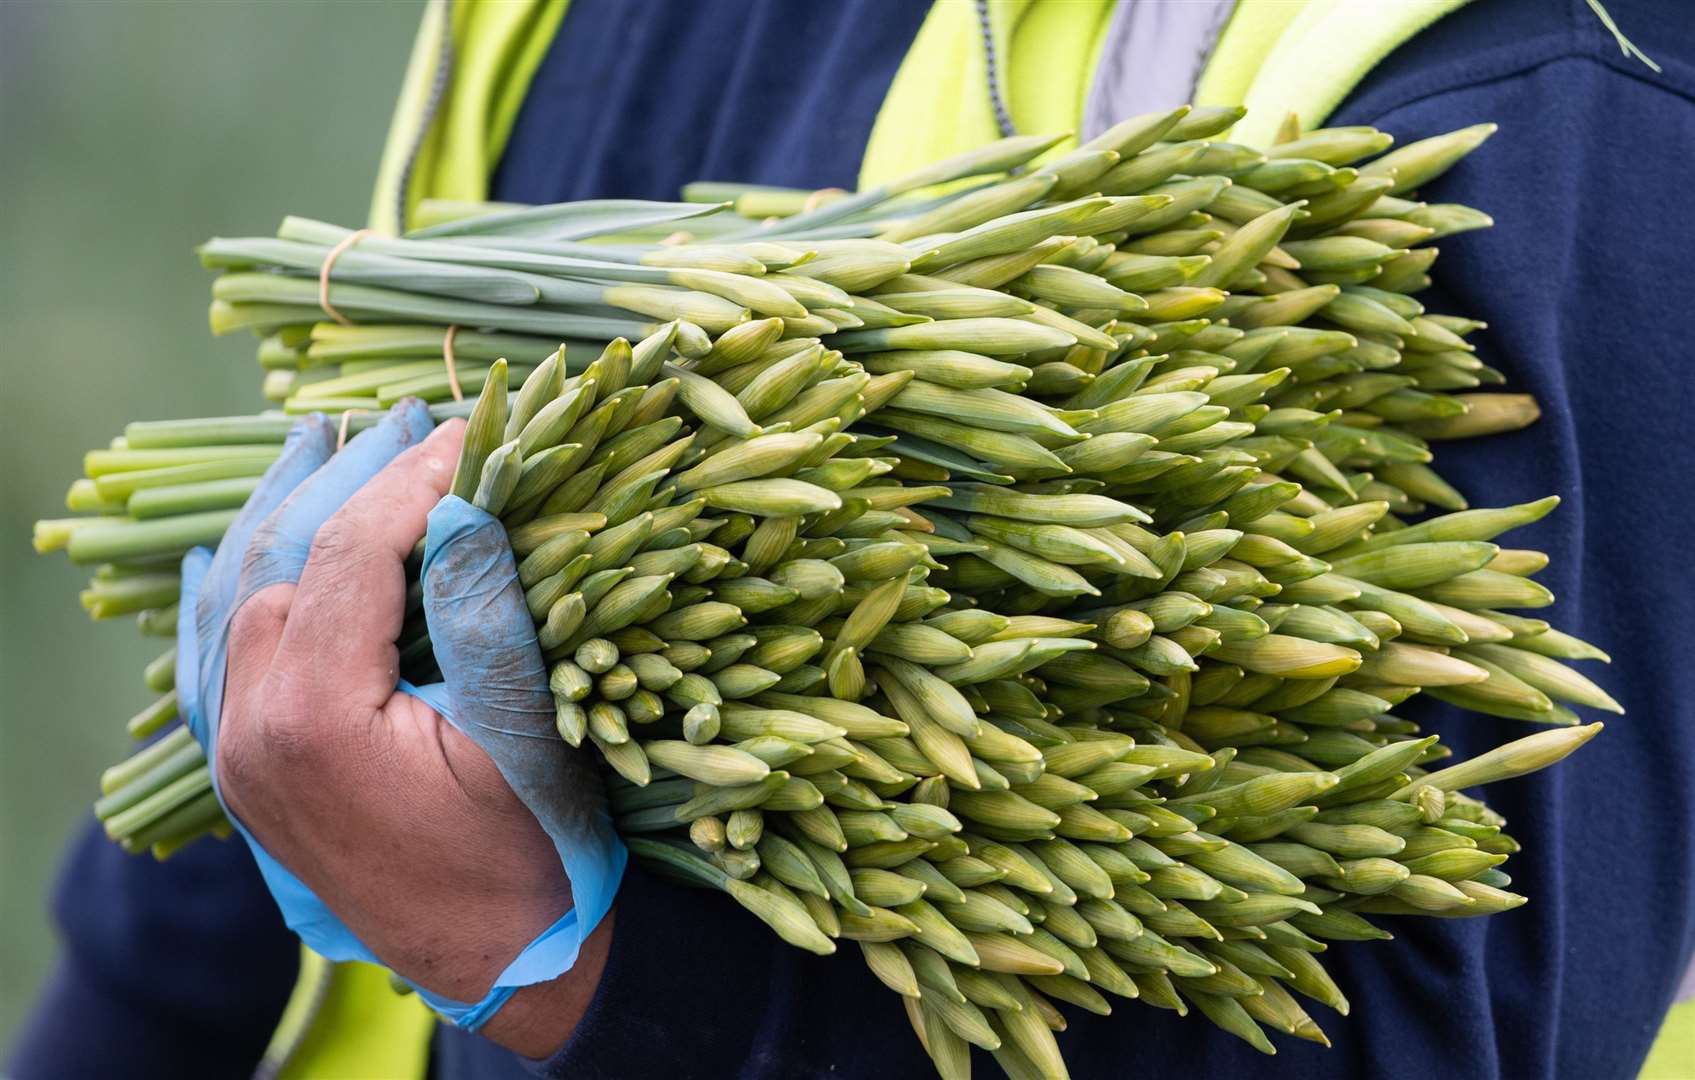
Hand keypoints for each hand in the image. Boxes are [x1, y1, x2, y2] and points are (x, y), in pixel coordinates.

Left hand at [177, 401, 622, 1056]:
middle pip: (283, 561)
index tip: (473, 429)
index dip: (413, 478)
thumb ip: (486, 614)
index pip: (352, 553)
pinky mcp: (248, 772)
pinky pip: (211, 660)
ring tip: (322, 442)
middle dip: (347, 477)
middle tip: (408, 417)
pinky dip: (227, 591)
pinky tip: (232, 552)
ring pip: (235, 599)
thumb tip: (459, 501)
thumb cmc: (535, 854)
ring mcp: (237, 756)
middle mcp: (250, 732)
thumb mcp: (528, 737)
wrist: (507, 962)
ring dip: (281, 514)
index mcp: (315, 720)